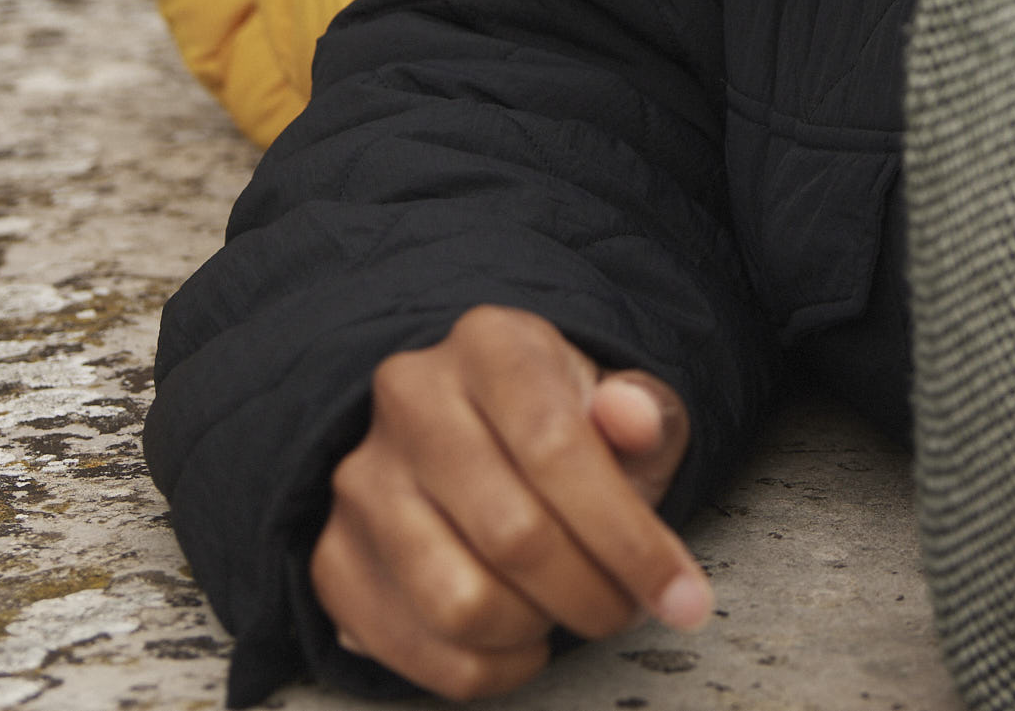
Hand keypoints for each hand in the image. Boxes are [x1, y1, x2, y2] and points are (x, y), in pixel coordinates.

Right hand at [311, 305, 708, 698]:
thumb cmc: (561, 428)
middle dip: (592, 595)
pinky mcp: (331, 553)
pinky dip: (482, 669)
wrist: (473, 436)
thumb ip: (645, 414)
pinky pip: (410, 648)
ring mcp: (360, 478)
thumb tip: (633, 417)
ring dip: (533, 630)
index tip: (682, 596)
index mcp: (490, 344)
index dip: (630, 539)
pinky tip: (517, 641)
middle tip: (623, 607)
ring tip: (562, 609)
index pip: (558, 449)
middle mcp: (409, 398)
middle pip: (513, 536)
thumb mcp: (621, 408)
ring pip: (457, 602)